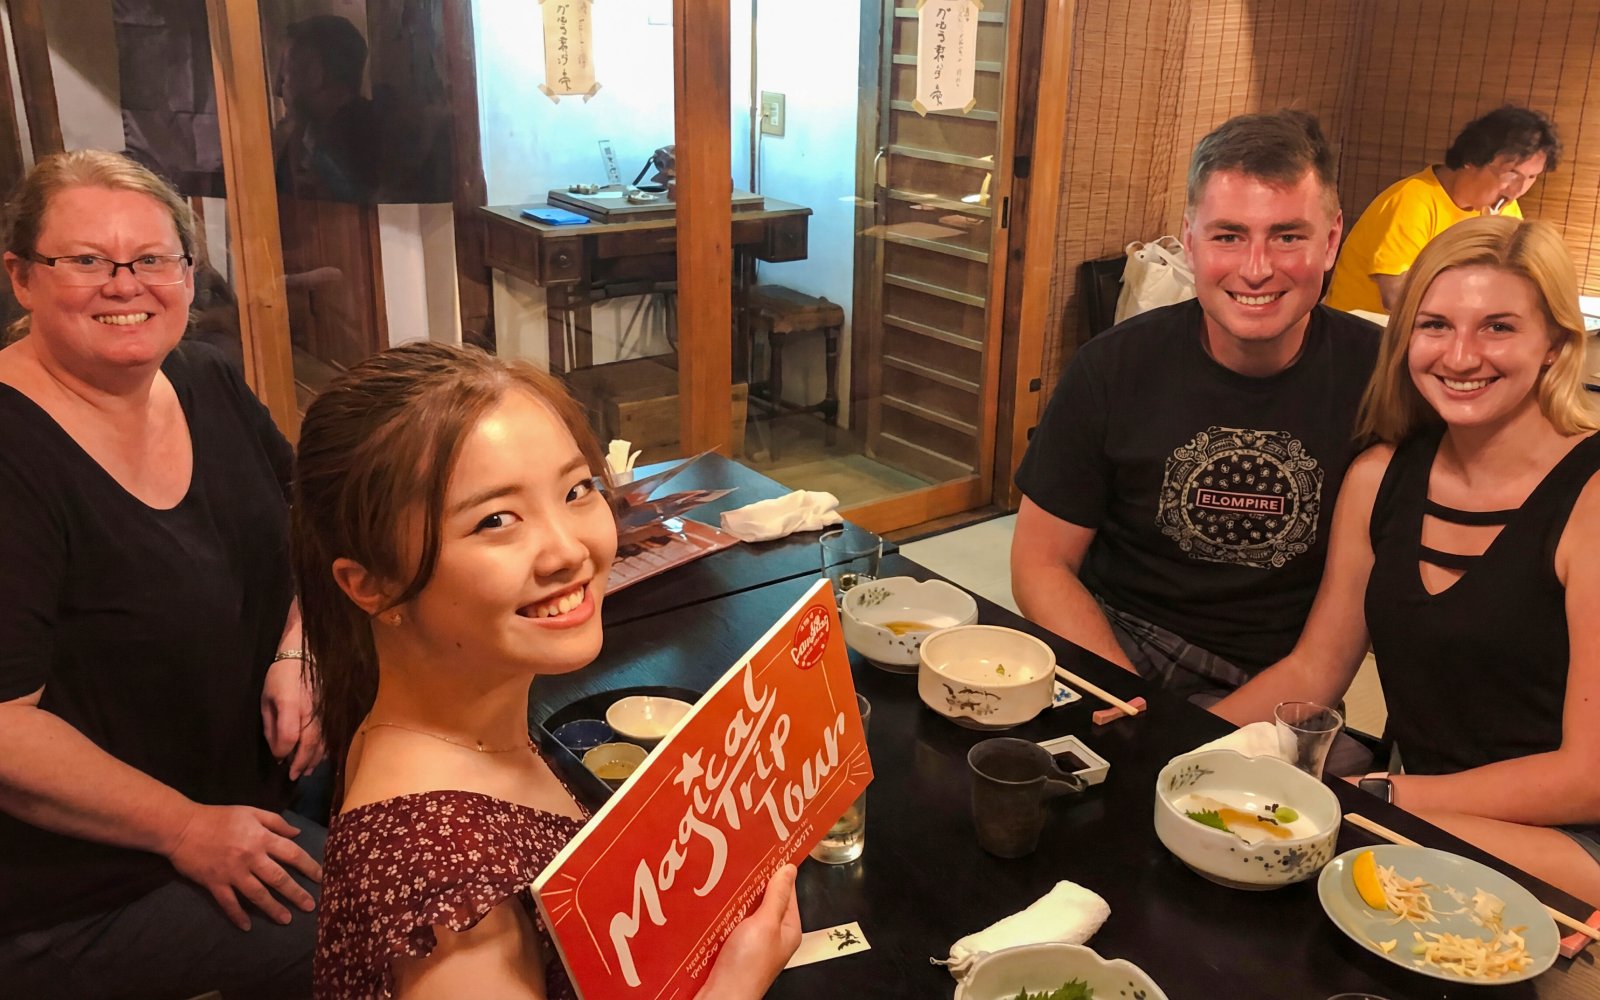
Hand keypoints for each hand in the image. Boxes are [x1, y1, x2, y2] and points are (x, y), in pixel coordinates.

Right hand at [165, 804, 322, 930]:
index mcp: (261, 838)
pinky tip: (247, 926)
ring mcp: (232, 873)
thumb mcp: (250, 812)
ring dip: (273, 908)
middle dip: (296, 893)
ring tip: (286, 919)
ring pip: (258, 894)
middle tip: (310, 907)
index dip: (308, 866)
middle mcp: (251, 857)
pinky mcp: (214, 884)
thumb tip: (297, 834)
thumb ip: (275, 822)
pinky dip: (238, 915)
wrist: (182, 827)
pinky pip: (229, 903)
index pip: (292, 854)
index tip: (320, 877)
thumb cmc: (219, 817)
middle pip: (279, 879)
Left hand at [261, 657, 323, 778]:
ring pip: (322, 742)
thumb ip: (271, 726)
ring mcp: (323, 711)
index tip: (277, 760)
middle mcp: (310, 710)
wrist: (304, 656)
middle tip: (293, 776)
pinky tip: (318, 758)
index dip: (282, 752)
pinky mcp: (330, 712)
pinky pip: (330, 735)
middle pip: (309, 743)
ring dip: (314, 759)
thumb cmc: (279, 677)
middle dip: (301, 763)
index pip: (288, 737)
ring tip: (306, 771)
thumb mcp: (266, 699)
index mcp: (290, 704)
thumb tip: (277, 750)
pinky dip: (325, 750)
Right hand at [695, 865, 800, 999]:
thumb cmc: (747, 964)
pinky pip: (728, 925)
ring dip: (733, 898)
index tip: (762, 849)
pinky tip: (710, 901)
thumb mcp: (766, 923)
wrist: (722, 997)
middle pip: (763, 901)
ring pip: (743, 912)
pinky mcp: (731, 950)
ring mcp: (751, 943)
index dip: (776, 871)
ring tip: (719, 875)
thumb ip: (777, 896)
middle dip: (751, 883)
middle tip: (735, 858)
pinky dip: (721, 913)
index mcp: (788, 928)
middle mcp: (771, 935)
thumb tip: (789, 868)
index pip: (786, 892)